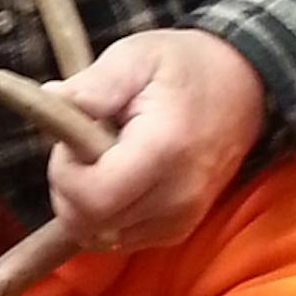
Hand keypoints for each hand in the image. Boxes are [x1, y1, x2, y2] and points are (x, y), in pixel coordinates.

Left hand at [43, 29, 266, 253]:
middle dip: (68, 189)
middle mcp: (177, 195)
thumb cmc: (185, 66)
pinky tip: (118, 181)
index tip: (71, 143)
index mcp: (163, 149)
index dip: (65, 174)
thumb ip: (96, 82)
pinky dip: (107, 216)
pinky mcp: (180, 229)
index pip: (92, 198)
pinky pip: (122, 239)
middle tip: (80, 151)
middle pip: (90, 223)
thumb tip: (52, 99)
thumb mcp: (137, 56)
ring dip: (85, 205)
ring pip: (101, 236)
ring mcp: (182, 217)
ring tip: (102, 162)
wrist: (243, 86)